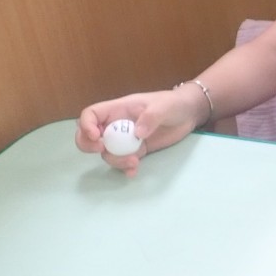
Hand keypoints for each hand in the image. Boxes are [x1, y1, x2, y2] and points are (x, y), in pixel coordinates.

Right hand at [74, 87, 203, 177]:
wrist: (189, 114)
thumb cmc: (174, 103)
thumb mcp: (164, 106)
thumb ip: (151, 117)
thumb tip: (137, 133)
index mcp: (118, 109)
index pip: (91, 114)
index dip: (86, 125)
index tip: (97, 137)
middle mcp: (117, 124)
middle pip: (89, 135)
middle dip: (89, 145)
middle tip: (102, 151)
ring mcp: (126, 139)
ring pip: (107, 153)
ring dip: (115, 160)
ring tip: (134, 162)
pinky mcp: (137, 150)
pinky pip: (124, 161)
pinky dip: (125, 168)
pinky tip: (134, 171)